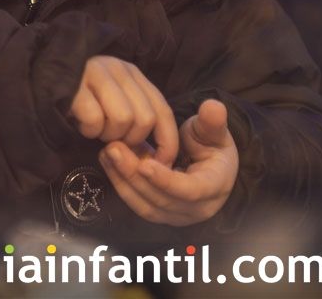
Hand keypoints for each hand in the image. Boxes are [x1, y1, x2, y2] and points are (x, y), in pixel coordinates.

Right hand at [69, 56, 178, 165]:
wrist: (40, 73)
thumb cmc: (81, 93)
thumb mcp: (114, 98)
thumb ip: (135, 115)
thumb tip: (158, 155)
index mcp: (132, 72)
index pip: (162, 110)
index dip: (166, 141)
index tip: (160, 162)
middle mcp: (117, 69)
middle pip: (143, 119)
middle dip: (130, 139)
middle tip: (111, 138)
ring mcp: (95, 73)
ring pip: (121, 121)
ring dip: (107, 134)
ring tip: (94, 126)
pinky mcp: (75, 85)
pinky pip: (95, 120)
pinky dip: (88, 129)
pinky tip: (79, 121)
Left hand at [100, 98, 238, 225]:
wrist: (207, 163)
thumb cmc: (210, 143)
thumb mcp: (213, 130)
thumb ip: (212, 121)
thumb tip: (215, 106)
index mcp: (214, 187)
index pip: (190, 191)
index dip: (166, 180)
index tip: (145, 164)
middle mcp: (197, 208)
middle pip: (162, 200)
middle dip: (135, 176)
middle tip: (114, 149)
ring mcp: (177, 214)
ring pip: (146, 205)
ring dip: (123, 180)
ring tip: (107, 152)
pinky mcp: (159, 212)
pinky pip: (137, 203)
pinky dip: (120, 183)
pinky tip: (108, 160)